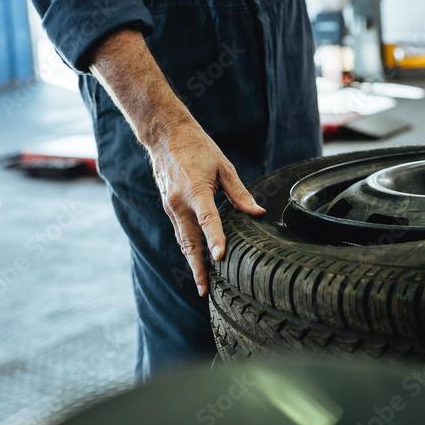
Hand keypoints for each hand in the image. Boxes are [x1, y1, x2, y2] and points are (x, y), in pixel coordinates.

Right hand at [148, 118, 264, 296]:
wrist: (165, 135)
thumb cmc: (198, 147)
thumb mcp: (224, 167)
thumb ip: (240, 193)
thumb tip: (258, 213)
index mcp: (195, 190)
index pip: (208, 220)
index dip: (215, 239)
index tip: (221, 257)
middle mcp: (179, 202)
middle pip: (190, 241)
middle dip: (198, 266)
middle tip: (205, 289)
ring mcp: (171, 206)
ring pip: (183, 240)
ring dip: (192, 261)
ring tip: (202, 282)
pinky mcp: (168, 207)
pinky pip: (179, 231)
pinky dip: (187, 247)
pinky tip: (196, 259)